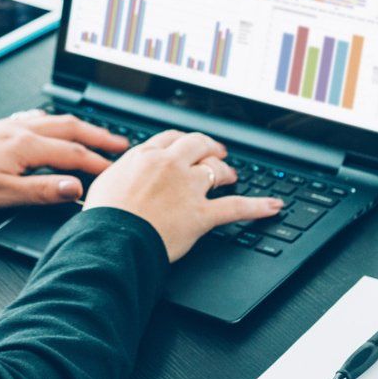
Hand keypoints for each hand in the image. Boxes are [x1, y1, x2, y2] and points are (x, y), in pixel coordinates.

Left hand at [0, 111, 129, 211]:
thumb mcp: (5, 194)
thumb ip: (43, 190)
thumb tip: (76, 189)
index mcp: (26, 146)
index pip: (73, 153)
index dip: (98, 162)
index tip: (117, 170)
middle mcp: (21, 130)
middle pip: (70, 128)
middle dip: (98, 135)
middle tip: (121, 143)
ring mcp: (10, 126)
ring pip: (54, 121)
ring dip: (80, 126)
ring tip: (96, 133)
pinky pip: (37, 119)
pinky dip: (54, 122)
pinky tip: (52, 125)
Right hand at [83, 130, 285, 261]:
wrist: (111, 240)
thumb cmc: (104, 217)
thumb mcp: (105, 182)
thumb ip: (123, 171)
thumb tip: (126, 171)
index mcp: (146, 156)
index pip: (172, 138)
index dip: (184, 142)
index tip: (188, 145)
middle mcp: (170, 165)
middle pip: (199, 145)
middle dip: (210, 148)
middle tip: (217, 152)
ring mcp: (188, 188)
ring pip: (217, 170)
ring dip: (227, 171)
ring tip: (232, 175)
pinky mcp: (201, 213)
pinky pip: (236, 207)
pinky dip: (258, 207)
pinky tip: (273, 206)